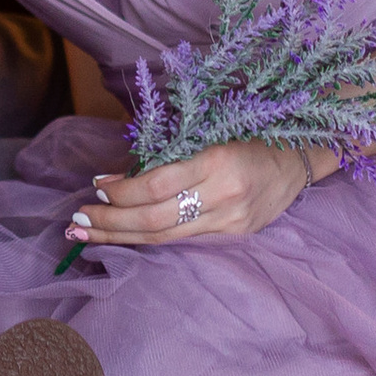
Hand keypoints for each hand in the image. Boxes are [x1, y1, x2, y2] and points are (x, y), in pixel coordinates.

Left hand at [63, 141, 318, 249]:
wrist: (297, 160)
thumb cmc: (246, 135)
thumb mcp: (209, 133)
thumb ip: (171, 153)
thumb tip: (122, 174)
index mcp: (218, 160)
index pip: (158, 184)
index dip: (123, 190)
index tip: (96, 185)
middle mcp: (225, 195)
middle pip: (156, 219)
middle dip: (112, 222)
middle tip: (78, 219)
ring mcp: (232, 222)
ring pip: (167, 238)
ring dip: (122, 237)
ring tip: (88, 234)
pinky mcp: (235, 238)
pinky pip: (184, 243)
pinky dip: (150, 242)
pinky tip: (124, 240)